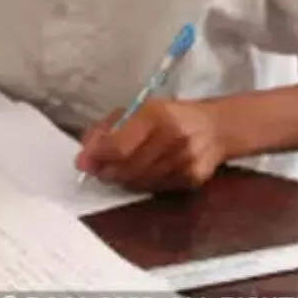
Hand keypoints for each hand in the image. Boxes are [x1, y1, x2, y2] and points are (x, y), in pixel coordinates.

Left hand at [75, 99, 225, 191]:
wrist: (215, 128)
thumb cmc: (169, 115)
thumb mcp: (138, 109)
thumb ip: (109, 127)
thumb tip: (85, 152)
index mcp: (156, 114)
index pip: (119, 145)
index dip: (97, 157)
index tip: (82, 163)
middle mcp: (172, 137)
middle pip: (127, 168)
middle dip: (106, 172)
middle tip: (97, 170)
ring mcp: (185, 161)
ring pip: (140, 182)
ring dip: (122, 179)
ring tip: (118, 170)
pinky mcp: (192, 179)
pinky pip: (156, 188)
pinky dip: (142, 184)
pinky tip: (141, 173)